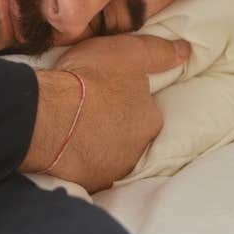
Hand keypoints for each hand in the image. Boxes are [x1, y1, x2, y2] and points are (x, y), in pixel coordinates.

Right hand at [19, 34, 189, 192]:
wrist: (47, 114)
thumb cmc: (90, 79)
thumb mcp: (128, 52)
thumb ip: (158, 52)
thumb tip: (185, 50)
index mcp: (150, 121)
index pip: (147, 112)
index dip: (129, 100)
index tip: (109, 92)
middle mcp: (136, 151)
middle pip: (129, 137)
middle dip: (116, 126)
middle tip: (91, 109)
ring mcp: (111, 170)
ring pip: (109, 156)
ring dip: (98, 145)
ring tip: (74, 128)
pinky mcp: (87, 183)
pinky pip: (87, 169)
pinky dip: (79, 160)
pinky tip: (65, 146)